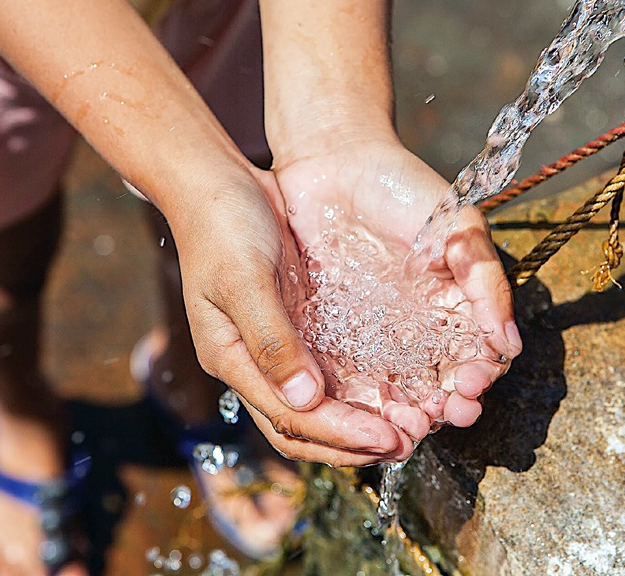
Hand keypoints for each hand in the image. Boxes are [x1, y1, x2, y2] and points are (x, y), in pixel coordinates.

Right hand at [165, 164, 414, 465]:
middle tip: (407, 443)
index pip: (289, 418)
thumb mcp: (244, 280)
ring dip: (359, 422)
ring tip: (408, 426)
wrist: (216, 181)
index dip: (338, 434)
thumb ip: (272, 340)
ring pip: (318, 404)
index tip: (385, 438)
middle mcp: (253, 361)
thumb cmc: (221, 225)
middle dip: (353, 443)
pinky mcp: (296, 324)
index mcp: (231, 358)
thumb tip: (306, 400)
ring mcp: (275, 345)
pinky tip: (393, 388)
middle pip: (303, 426)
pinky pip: (328, 368)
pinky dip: (358, 387)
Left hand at [274, 134, 521, 442]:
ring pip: (398, 391)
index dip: (480, 377)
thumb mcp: (458, 228)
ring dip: (407, 415)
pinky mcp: (334, 337)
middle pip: (440, 385)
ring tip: (408, 424)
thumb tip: (510, 343)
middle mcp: (420, 330)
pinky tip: (367, 410)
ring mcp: (377, 337)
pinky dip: (363, 401)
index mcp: (456, 308)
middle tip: (444, 413)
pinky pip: (351, 379)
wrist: (335, 163)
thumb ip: (486, 281)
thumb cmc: (405, 190)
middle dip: (447, 407)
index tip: (473, 383)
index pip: (477, 358)